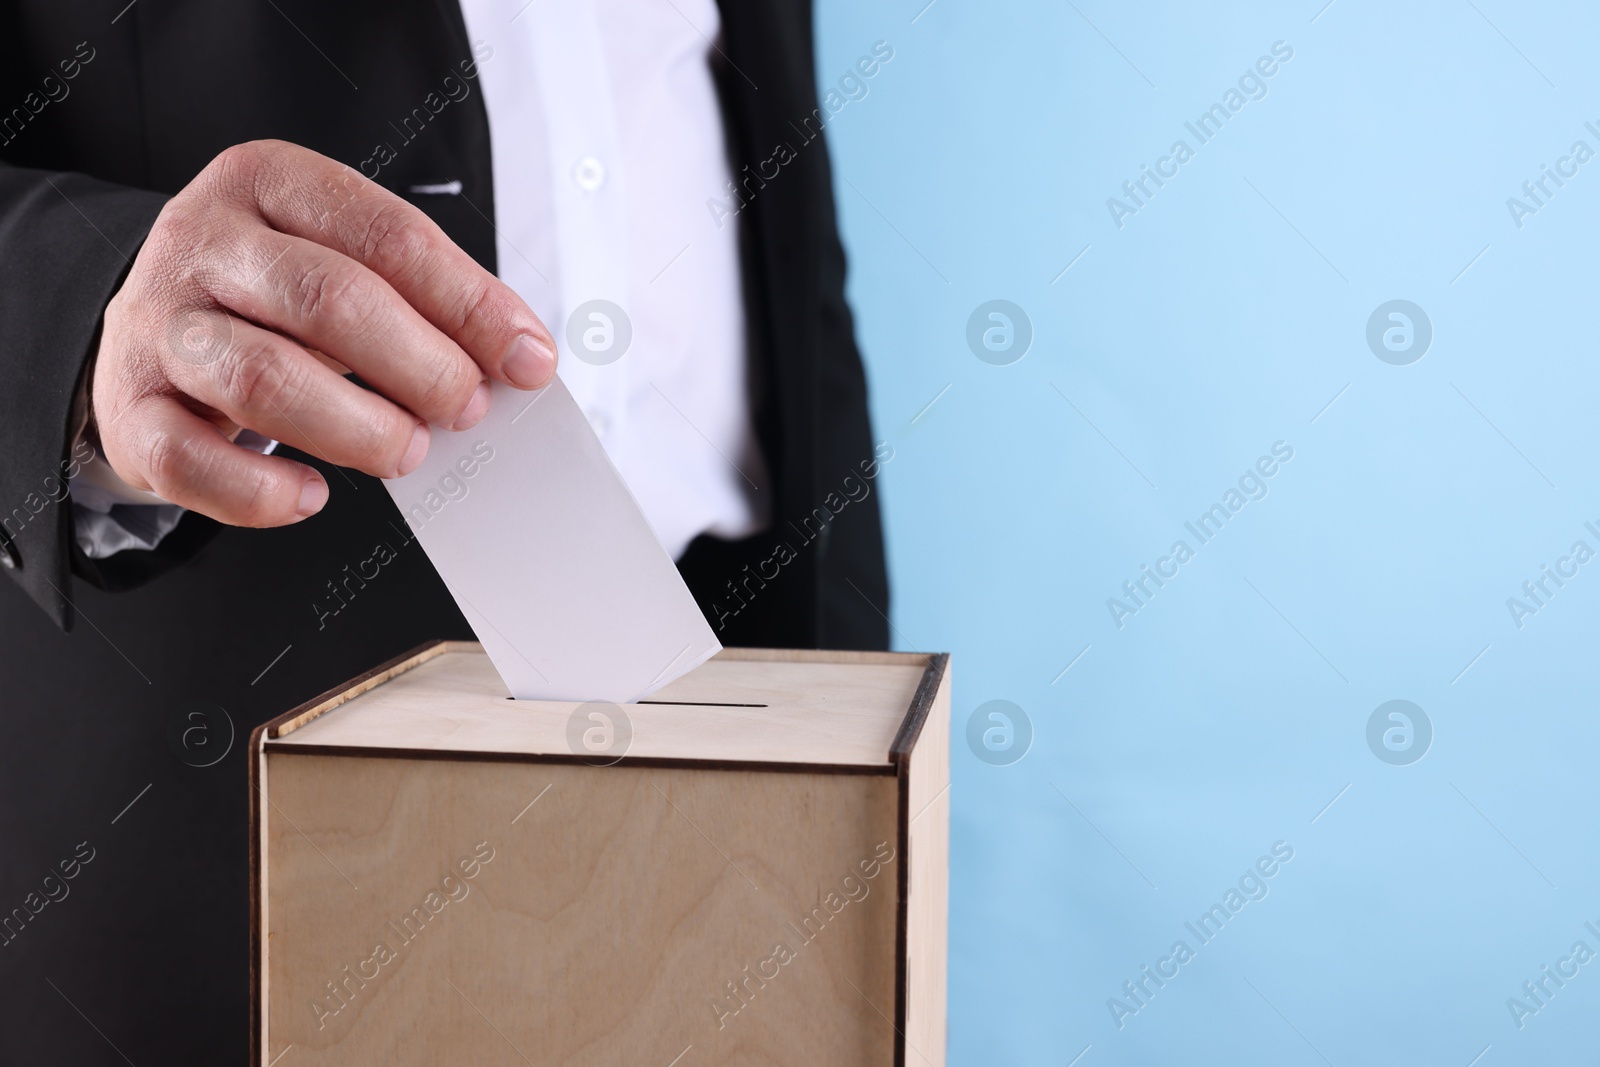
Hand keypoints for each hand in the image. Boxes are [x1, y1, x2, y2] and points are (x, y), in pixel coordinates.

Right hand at [90, 139, 557, 525]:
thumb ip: (431, 301)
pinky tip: (311, 495)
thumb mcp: (350, 264)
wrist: (156, 328)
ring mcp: (157, 324)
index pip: (389, 236)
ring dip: (356, 428)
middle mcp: (203, 242)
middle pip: (328, 299)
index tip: (527, 360)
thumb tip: (521, 358)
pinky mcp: (129, 409)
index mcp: (270, 182)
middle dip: (420, 365)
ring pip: (262, 378)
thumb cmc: (275, 298)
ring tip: (406, 449)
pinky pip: (192, 461)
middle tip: (464, 408)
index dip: (470, 305)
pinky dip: (261, 493)